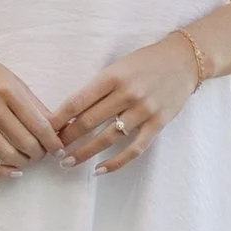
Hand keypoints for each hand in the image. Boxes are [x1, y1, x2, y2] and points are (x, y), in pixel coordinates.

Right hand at [0, 34, 61, 175]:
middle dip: (39, 153)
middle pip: (25, 141)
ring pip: (6, 153)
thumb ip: (33, 103)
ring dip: (23, 162)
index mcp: (8, 90)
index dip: (52, 142)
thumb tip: (55, 127)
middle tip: (42, 154)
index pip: (38, 124)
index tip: (59, 150)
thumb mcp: (12, 80)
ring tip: (28, 160)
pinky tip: (11, 172)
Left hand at [54, 34, 205, 172]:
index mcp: (112, 76)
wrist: (185, 60)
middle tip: (51, 150)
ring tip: (67, 162)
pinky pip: (134, 148)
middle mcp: (126, 93)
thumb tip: (71, 113)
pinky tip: (99, 170)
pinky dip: (116, 162)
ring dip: (84, 153)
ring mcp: (143, 110)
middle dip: (66, 139)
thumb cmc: (145, 62)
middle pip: (89, 122)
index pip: (77, 101)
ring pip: (107, 138)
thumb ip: (98, 88)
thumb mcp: (117, 67)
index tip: (44, 130)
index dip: (58, 119)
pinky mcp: (158, 123)